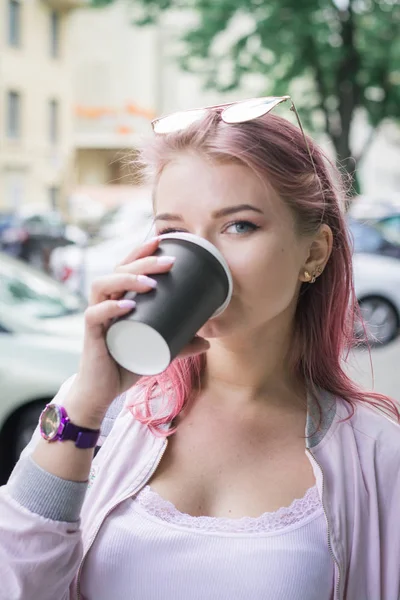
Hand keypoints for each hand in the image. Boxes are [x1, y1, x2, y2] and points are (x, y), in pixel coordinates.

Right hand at [65, 237, 208, 427]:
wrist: (103, 391)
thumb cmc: (126, 364)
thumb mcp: (159, 352)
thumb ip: (181, 345)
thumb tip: (209, 341)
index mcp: (118, 298)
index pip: (126, 266)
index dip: (141, 251)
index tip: (162, 240)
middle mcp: (105, 302)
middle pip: (118, 270)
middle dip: (143, 262)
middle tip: (169, 263)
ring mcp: (97, 317)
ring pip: (102, 285)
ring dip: (126, 279)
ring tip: (151, 283)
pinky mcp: (91, 335)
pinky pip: (94, 315)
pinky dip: (110, 307)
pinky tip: (128, 305)